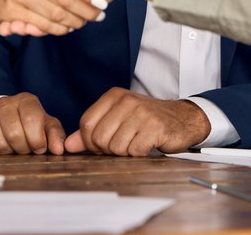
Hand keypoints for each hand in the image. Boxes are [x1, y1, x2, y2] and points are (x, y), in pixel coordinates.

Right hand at [0, 0, 172, 12]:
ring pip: (38, 17)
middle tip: (4, 25)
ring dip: (27, 25)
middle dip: (17, 17)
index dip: (10, 0)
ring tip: (12, 29)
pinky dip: (39, 29)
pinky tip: (26, 29)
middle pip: (29, 6)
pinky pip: (51, 24)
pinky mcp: (73, 13)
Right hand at [0, 92, 65, 154]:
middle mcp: (5, 102)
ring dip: (9, 152)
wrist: (6, 116)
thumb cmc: (30, 124)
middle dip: (23, 149)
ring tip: (14, 148)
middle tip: (25, 149)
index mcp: (26, 100)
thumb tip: (59, 149)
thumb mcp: (46, 126)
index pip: (31, 120)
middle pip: (14, 134)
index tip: (39, 147)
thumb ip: (55, 135)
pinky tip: (1, 147)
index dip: (37, 140)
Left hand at [64, 88, 210, 155]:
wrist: (182, 118)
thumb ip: (91, 131)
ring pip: (116, 146)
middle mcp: (126, 100)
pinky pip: (135, 151)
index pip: (86, 123)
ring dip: (124, 153)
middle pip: (99, 137)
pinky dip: (138, 154)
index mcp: (113, 96)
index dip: (89, 141)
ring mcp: (141, 113)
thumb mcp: (117, 119)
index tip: (100, 146)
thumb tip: (68, 145)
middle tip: (121, 146)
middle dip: (107, 150)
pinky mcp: (155, 127)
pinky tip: (146, 146)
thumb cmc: (146, 120)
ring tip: (135, 144)